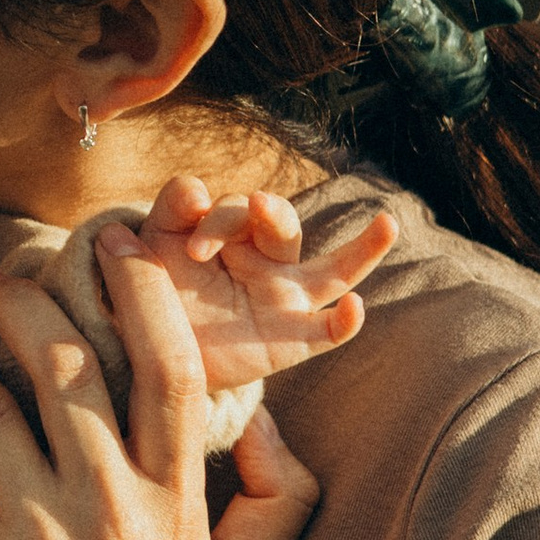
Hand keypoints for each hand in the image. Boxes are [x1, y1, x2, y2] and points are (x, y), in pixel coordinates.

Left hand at [115, 176, 396, 393]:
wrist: (151, 349)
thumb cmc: (155, 288)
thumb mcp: (155, 242)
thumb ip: (172, 207)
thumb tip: (196, 190)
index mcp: (236, 233)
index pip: (242, 209)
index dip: (218, 220)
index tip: (190, 249)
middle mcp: (267, 262)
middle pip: (286, 227)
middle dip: (272, 213)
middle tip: (254, 207)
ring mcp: (284, 301)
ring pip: (335, 271)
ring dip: (364, 248)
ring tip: (388, 223)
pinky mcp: (290, 341)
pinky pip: (326, 332)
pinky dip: (345, 323)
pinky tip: (355, 309)